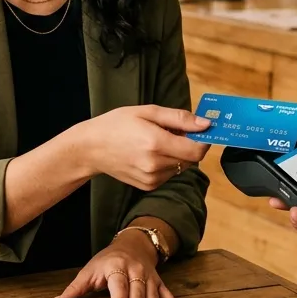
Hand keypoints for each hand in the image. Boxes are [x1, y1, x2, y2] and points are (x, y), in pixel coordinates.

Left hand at [50, 231, 178, 297]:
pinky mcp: (159, 282)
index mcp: (116, 267)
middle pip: (138, 293)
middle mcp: (135, 271)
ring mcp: (149, 277)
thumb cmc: (108, 260)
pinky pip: (167, 295)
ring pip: (153, 296)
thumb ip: (74, 289)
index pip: (119, 284)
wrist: (133, 243)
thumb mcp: (90, 271)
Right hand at [69, 106, 210, 190]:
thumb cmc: (116, 124)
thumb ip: (179, 118)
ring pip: (181, 167)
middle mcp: (155, 165)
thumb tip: (206, 124)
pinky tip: (149, 154)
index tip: (201, 130)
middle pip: (191, 159)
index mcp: (156, 143)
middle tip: (172, 131)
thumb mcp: (147, 112)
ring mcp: (152, 178)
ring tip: (156, 142)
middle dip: (188, 144)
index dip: (203, 140)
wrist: (91, 148)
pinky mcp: (148, 186)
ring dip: (177, 154)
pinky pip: (169, 174)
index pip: (196, 150)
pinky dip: (166, 163)